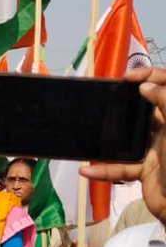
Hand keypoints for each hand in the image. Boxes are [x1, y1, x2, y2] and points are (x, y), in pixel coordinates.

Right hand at [80, 66, 164, 186]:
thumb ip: (165, 103)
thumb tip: (146, 86)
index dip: (151, 76)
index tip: (129, 78)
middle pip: (144, 110)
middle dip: (125, 103)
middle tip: (108, 97)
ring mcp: (154, 150)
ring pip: (127, 139)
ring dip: (109, 139)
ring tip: (93, 132)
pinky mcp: (144, 171)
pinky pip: (120, 167)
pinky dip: (103, 170)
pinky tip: (88, 169)